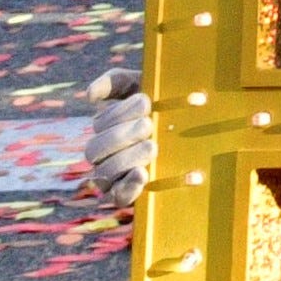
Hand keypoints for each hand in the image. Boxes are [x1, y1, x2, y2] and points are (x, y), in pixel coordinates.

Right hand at [74, 67, 155, 214]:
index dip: (119, 113)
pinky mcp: (128, 194)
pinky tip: (142, 174)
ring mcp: (113, 176)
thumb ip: (114, 82)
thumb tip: (90, 95)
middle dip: (121, 135)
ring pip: (104, 173)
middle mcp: (104, 154)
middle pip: (95, 150)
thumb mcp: (140, 85)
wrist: (191, 125)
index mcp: (105, 129)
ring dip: (127, 158)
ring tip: (152, 146)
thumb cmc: (162, 104)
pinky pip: (117, 198)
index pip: (99, 124)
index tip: (146, 102)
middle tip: (148, 124)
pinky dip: (128, 187)